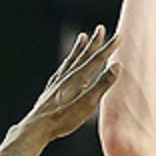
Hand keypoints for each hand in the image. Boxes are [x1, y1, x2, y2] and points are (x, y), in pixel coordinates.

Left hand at [25, 25, 119, 140]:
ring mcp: (57, 83)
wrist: (37, 127)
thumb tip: (117, 65)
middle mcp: (66, 77)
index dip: (109, 48)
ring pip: (70, 61)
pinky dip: (66, 63)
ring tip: (82, 37)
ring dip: (78, 48)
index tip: (119, 35)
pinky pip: (61, 71)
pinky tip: (65, 66)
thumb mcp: (87, 103)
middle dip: (94, 42)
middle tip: (100, 28)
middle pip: (83, 56)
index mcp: (77, 79)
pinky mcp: (50, 91)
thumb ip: (102, 84)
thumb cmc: (63, 119)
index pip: (97, 59)